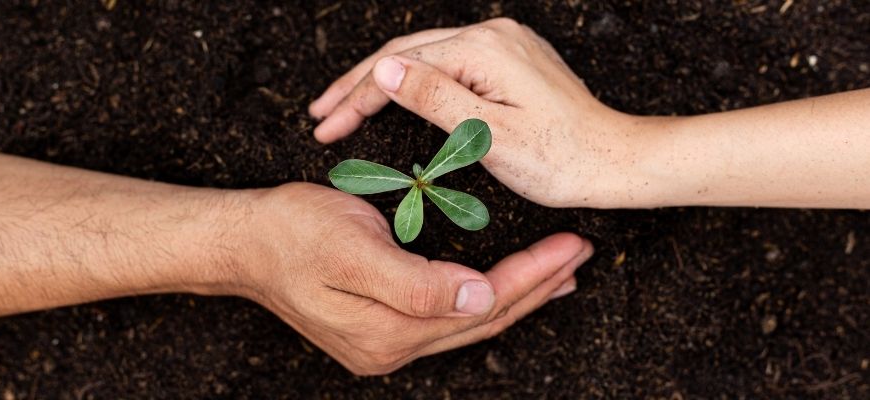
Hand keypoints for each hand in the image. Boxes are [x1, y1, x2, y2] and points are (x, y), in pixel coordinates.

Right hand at [228, 182, 592, 374]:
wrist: (244, 245)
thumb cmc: (292, 233)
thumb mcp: (351, 247)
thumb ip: (415, 283)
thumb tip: (479, 300)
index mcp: (388, 330)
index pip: (481, 305)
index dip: (530, 275)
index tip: (569, 245)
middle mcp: (391, 348)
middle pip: (483, 320)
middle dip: (536, 285)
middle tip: (579, 252)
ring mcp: (385, 344)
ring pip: (468, 323)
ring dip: (517, 295)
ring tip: (558, 274)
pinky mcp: (379, 330)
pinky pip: (446, 319)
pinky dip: (482, 299)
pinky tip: (500, 286)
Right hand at [309, 18, 645, 207]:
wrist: (616, 161)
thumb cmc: (561, 159)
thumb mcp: (489, 136)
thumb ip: (433, 98)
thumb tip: (383, 69)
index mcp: (483, 50)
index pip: (400, 67)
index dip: (357, 98)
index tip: (326, 127)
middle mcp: (492, 35)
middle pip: (407, 53)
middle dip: (358, 84)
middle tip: (321, 114)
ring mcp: (502, 44)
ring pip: (425, 56)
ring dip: (383, 81)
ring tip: (345, 106)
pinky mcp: (509, 60)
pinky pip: (449, 63)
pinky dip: (415, 81)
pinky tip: (395, 94)